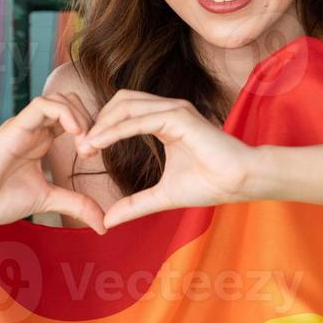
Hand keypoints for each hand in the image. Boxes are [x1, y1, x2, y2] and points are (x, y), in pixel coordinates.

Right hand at [0, 93, 107, 233]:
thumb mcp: (46, 199)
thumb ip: (75, 205)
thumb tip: (103, 225)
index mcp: (41, 141)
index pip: (74, 119)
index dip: (92, 131)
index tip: (94, 158)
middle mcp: (34, 129)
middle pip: (72, 103)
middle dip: (91, 121)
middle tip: (92, 151)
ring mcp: (25, 125)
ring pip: (60, 99)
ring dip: (81, 117)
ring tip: (84, 146)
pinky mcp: (16, 126)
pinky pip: (44, 105)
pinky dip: (65, 113)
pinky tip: (75, 134)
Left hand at [85, 91, 254, 227]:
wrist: (241, 182)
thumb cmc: (210, 184)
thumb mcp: (162, 197)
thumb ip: (135, 205)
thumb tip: (108, 221)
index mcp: (164, 121)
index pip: (124, 111)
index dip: (102, 126)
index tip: (84, 150)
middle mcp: (168, 109)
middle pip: (120, 101)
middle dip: (97, 121)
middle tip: (82, 148)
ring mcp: (174, 109)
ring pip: (126, 106)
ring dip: (102, 125)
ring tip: (86, 146)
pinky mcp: (179, 117)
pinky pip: (140, 119)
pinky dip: (116, 129)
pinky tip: (100, 143)